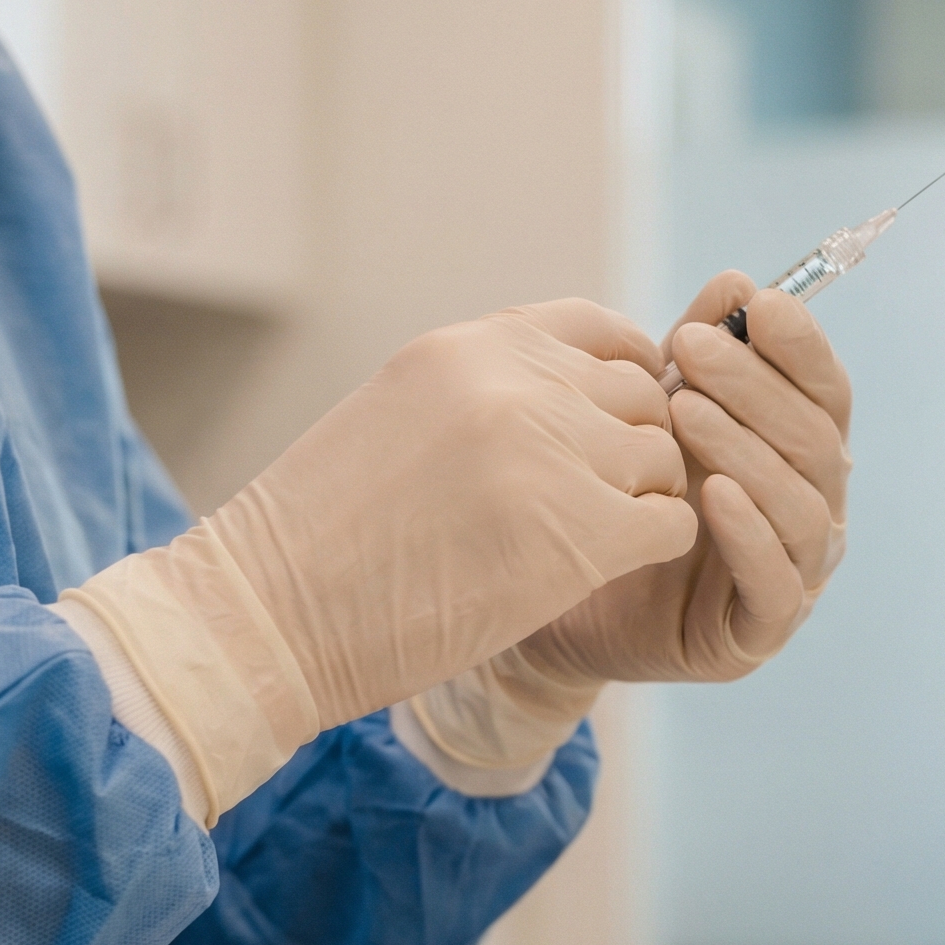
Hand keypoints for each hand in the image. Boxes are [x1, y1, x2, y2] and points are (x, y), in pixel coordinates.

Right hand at [62, 300, 693, 820]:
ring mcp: (555, 454)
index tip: (610, 427)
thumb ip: (487, 390)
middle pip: (641, 396)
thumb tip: (575, 394)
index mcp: (473, 348)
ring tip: (598, 537)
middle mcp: (520, 385)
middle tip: (603, 499)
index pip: (600, 330)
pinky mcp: (582, 534)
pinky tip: (609, 569)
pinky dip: (654, 547)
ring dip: (644, 499)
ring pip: (664, 459)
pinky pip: (671, 523)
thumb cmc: (324, 533)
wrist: (273, 614)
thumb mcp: (402, 413)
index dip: (622, 379)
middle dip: (633, 446)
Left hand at [400, 272, 855, 776]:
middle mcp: (813, 507)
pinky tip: (709, 494)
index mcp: (799, 451)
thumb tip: (736, 281)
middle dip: (756, 387)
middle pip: (818, 440)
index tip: (757, 304)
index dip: (801, 346)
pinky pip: (778, 581)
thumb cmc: (622, 496)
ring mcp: (797, 571)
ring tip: (684, 412)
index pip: (825, 390)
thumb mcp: (654, 415)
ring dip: (748, 450)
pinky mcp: (762, 630)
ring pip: (804, 504)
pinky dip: (750, 534)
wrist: (564, 599)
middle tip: (690, 349)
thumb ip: (699, 357)